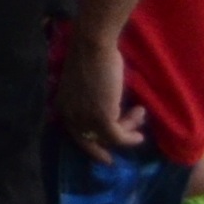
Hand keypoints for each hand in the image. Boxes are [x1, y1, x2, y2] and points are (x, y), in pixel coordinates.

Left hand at [56, 27, 149, 160]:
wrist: (94, 46)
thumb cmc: (93, 58)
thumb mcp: (88, 84)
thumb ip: (93, 101)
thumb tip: (110, 114)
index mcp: (63, 106)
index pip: (76, 134)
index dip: (91, 146)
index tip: (106, 157)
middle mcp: (70, 116)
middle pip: (94, 140)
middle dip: (113, 143)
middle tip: (135, 139)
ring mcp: (84, 119)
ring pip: (110, 136)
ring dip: (129, 128)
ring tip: (140, 113)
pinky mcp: (101, 119)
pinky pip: (119, 136)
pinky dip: (131, 136)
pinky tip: (140, 131)